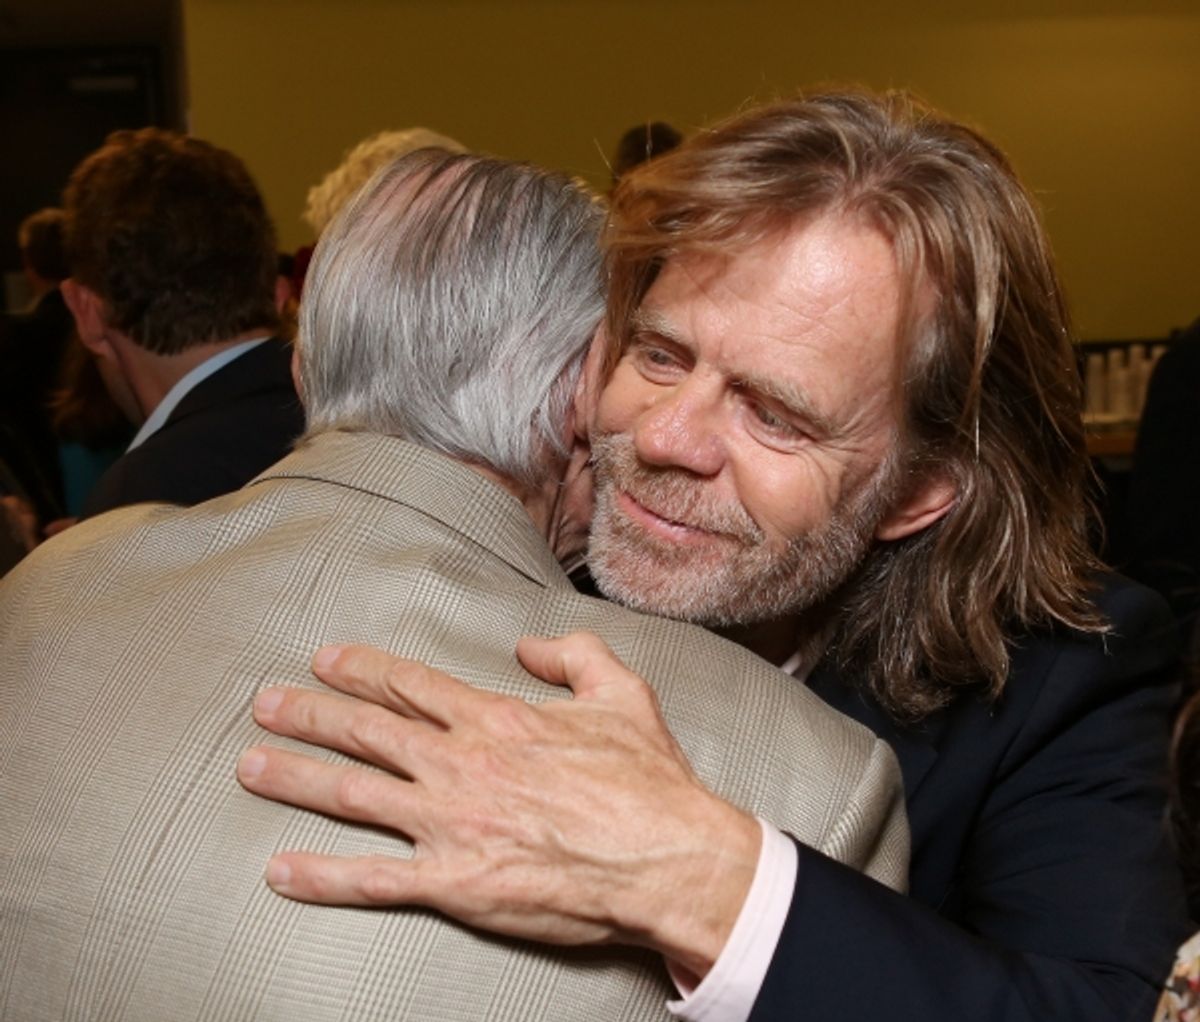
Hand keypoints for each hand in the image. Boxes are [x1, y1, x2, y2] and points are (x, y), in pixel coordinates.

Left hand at [237, 633, 760, 976]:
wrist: (667, 858)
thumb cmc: (648, 782)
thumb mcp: (623, 694)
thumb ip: (574, 655)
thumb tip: (531, 645)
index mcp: (497, 720)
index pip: (412, 686)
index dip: (363, 670)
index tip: (326, 659)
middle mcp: (461, 765)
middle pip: (368, 732)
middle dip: (310, 714)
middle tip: (266, 704)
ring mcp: (451, 824)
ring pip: (355, 795)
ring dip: (298, 779)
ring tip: (251, 767)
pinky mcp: (454, 882)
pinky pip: (373, 879)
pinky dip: (322, 876)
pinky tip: (281, 870)